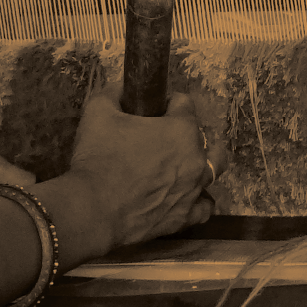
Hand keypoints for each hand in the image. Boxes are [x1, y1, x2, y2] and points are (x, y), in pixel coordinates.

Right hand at [63, 83, 225, 249]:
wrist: (94, 209)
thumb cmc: (98, 158)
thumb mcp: (98, 111)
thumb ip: (113, 94)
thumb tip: (121, 90)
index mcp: (181, 130)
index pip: (185, 104)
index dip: (167, 102)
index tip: (153, 108)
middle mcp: (195, 159)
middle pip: (203, 137)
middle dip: (185, 132)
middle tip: (162, 137)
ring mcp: (194, 190)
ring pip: (212, 170)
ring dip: (199, 162)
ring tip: (180, 164)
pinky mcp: (186, 217)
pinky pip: (204, 206)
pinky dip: (197, 198)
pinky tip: (184, 194)